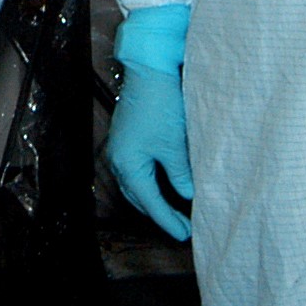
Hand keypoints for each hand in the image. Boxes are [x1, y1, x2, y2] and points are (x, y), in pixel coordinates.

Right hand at [106, 69, 193, 238]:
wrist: (148, 70)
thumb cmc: (160, 106)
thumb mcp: (174, 146)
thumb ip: (180, 175)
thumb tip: (187, 196)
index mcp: (127, 164)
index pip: (149, 201)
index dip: (168, 219)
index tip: (185, 234)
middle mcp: (117, 159)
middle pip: (137, 197)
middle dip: (158, 213)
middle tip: (182, 226)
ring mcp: (119, 148)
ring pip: (134, 184)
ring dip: (151, 199)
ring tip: (174, 211)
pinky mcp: (125, 138)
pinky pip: (134, 170)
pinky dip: (147, 183)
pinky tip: (162, 184)